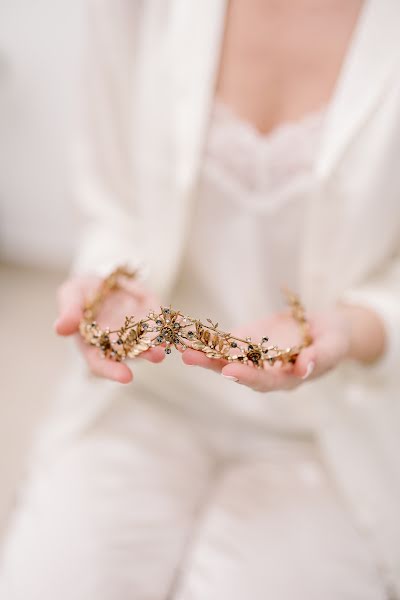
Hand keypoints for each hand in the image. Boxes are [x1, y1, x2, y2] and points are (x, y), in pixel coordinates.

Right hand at [55, 275, 164, 382]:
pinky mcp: (153, 318)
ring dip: (161, 343)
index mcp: (94, 344)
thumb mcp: (71, 294)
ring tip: (169, 342)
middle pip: (131, 355)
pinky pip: (164, 323)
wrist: (103, 280)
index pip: (102, 363)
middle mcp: (118, 344)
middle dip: (144, 355)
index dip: (112, 371)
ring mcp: (138, 333)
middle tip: (156, 356)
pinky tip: (181, 324)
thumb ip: (69, 311)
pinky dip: (173, 325)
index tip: (126, 377)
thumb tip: (60, 328)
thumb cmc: (82, 292)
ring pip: (151, 342)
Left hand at [182, 309, 351, 391]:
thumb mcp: (335, 346)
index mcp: (288, 378)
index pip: (266, 381)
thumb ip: (320, 357)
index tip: (230, 371)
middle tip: (192, 358)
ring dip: (204, 354)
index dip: (248, 376)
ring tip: (182, 348)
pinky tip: (189, 334)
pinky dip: (208, 338)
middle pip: (238, 372)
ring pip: (227, 358)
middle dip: (214, 365)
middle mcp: (267, 371)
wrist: (326, 326)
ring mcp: (255, 357)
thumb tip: (304, 367)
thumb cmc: (335, 338)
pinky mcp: (248, 341)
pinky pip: (226, 341)